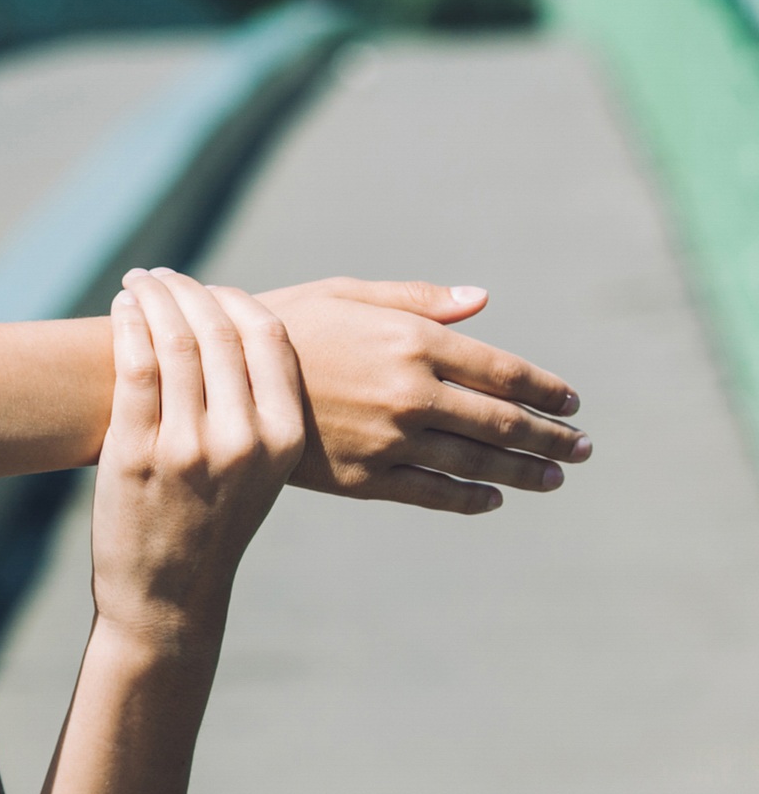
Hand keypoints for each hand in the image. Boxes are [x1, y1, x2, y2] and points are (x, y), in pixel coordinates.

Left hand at [91, 269, 304, 648]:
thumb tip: (239, 325)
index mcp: (284, 437)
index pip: (267, 338)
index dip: (234, 299)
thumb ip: (261, 404)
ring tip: (138, 283)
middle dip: (186, 290)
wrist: (169, 593)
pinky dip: (127, 326)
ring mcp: (189, 447)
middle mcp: (243, 439)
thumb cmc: (213, 520)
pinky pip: (135, 366)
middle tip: (162, 275)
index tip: (208, 287)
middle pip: (217, 331)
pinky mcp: (137, 452)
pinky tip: (121, 310)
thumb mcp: (262, 468)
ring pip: (173, 341)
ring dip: (152, 298)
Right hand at [258, 278, 589, 515]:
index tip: (573, 402)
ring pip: (476, 463)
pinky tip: (492, 499)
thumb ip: (418, 299)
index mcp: (411, 341)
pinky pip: (431, 494)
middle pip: (503, 422)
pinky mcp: (361, 479)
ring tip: (551, 478)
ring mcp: (388, 441)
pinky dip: (470, 498)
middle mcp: (410, 393)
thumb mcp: (345, 294)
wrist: (210, 379)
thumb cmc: (279, 324)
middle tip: (581, 448)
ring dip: (523, 472)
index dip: (547, 390)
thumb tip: (483, 300)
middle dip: (550, 436)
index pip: (504, 372)